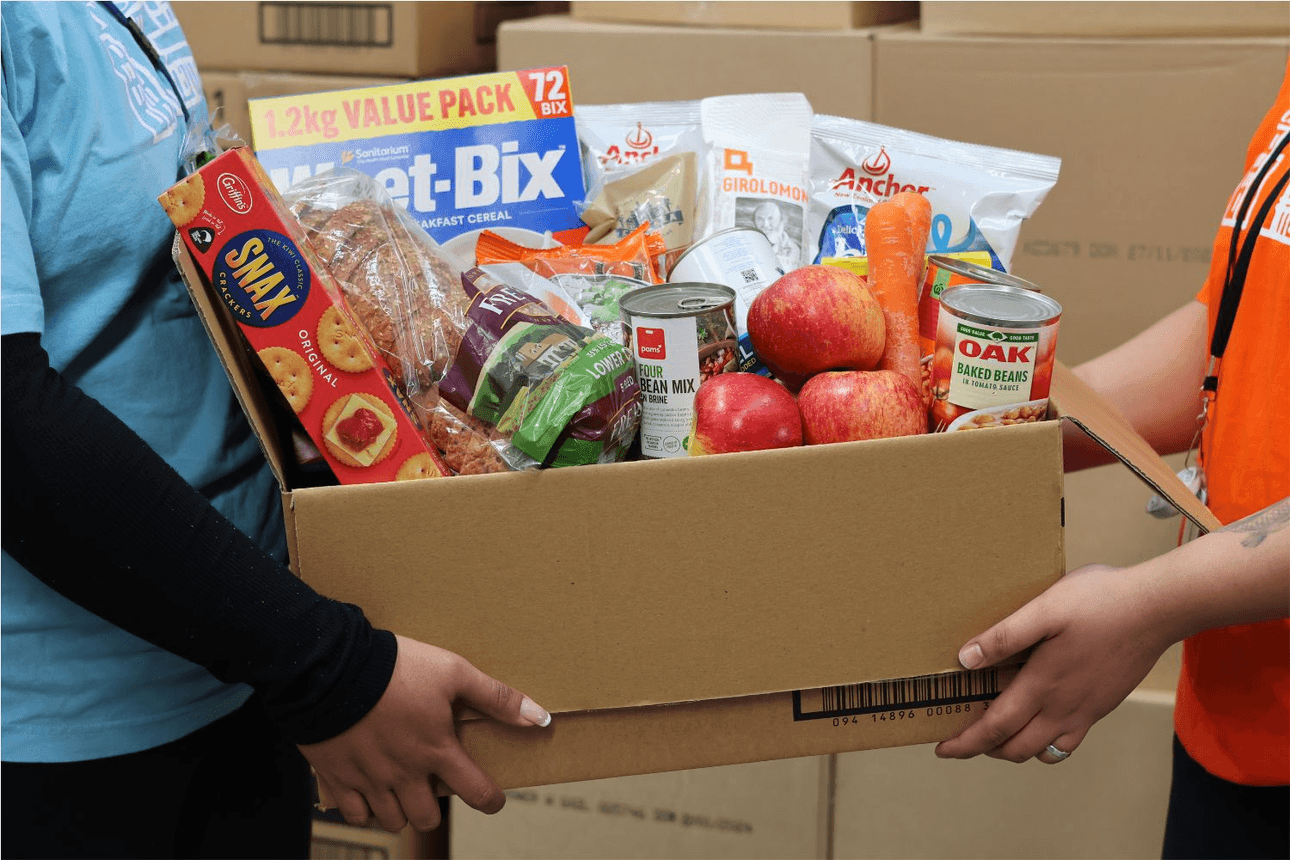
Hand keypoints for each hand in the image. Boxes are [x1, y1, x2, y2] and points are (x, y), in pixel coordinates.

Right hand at [298, 635, 550, 831]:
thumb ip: (496, 698)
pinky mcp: (336, 776)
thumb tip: (539, 718)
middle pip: (426, 817)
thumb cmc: (395, 668)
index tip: (493, 799)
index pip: (475, 791)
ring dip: (400, 810)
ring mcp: (368, 779)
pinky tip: (368, 790)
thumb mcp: (454, 672)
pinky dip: (362, 809)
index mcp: (436, 750)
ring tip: (402, 790)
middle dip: (435, 809)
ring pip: (390, 819)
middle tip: (434, 788)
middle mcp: (404, 773)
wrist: (332, 669)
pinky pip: (353, 814)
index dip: (490, 800)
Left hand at [934, 563, 1173, 763]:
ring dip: (1014, 750)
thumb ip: (1003, 637)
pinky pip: (1069, 741)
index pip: (995, 727)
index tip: (943, 750)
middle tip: (961, 742)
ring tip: (996, 734)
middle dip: (984, 750)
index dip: (966, 743)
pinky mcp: (1103, 705)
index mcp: (1042, 685)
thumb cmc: (1099, 602)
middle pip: (1015, 747)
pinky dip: (1046, 745)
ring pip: (1043, 751)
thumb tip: (965, 659)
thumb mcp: (1043, 609)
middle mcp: (1064, 707)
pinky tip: (1039, 724)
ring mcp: (1087, 710)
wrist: (1158, 608)